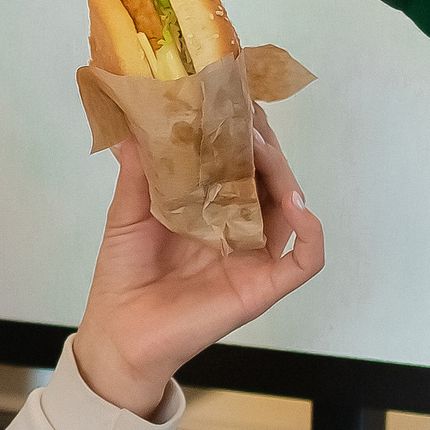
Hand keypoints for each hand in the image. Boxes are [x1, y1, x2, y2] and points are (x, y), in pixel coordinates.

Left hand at [71, 108, 325, 417]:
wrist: (119, 334)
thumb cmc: (124, 276)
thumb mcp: (127, 212)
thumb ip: (138, 170)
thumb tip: (136, 120)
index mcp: (211, 206)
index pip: (241, 159)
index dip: (244, 129)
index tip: (235, 96)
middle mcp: (240, 227)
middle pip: (271, 177)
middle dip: (264, 144)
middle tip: (247, 117)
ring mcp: (255, 256)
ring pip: (292, 207)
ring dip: (283, 174)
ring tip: (260, 151)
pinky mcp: (264, 286)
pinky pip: (306, 257)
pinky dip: (311, 230)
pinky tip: (295, 204)